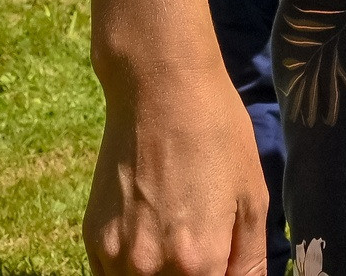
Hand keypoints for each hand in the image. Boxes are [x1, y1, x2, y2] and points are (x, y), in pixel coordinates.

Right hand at [83, 69, 270, 275]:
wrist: (158, 89)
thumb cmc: (217, 134)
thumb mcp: (253, 196)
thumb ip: (250, 260)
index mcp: (200, 262)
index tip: (222, 265)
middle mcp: (152, 269)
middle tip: (204, 252)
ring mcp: (116, 257)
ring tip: (179, 235)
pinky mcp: (92, 240)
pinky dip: (132, 271)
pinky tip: (152, 237)